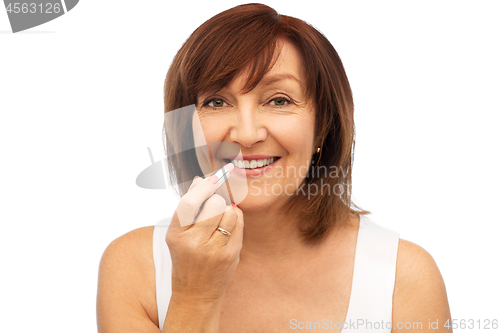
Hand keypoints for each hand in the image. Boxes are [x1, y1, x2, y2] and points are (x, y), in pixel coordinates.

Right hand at [165, 173, 243, 304]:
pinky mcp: (231, 255)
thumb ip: (188, 208)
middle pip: (214, 204)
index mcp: (176, 235)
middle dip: (215, 200)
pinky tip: (227, 229)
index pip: (190, 203)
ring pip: (229, 211)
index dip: (203, 186)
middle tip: (212, 208)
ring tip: (219, 221)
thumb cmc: (186, 260)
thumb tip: (199, 180)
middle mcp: (194, 243)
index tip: (212, 177)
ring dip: (226, 210)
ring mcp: (214, 250)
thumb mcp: (178, 235)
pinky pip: (239, 223)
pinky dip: (235, 220)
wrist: (196, 295)